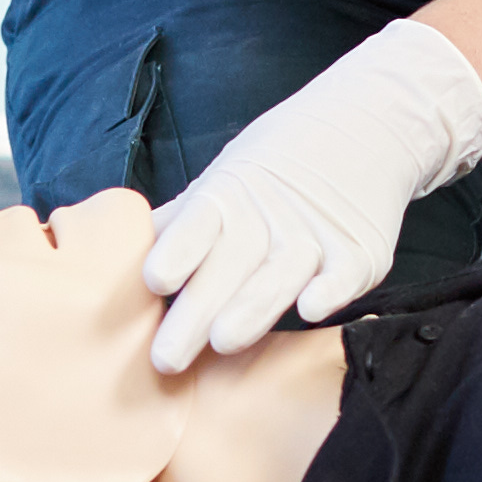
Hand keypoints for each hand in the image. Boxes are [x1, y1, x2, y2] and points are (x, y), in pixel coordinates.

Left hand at [141, 18, 481, 366]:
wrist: (364, 124)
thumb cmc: (275, 165)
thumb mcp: (222, 179)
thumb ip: (181, 220)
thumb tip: (118, 250)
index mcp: (227, 196)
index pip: (197, 226)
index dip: (177, 252)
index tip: (154, 280)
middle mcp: (268, 215)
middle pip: (229, 265)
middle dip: (196, 311)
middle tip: (166, 357)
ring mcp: (317, 232)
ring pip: (281, 274)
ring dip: (253, 305)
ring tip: (223, 340)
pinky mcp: (360, 250)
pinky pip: (345, 274)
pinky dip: (331, 291)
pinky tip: (312, 309)